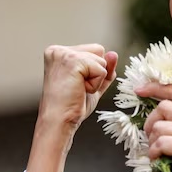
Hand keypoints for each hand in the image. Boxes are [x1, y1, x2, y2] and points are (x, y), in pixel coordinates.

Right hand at [27, 44, 117, 171]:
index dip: (94, 70)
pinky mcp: (73, 61)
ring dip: (96, 79)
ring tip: (78, 89)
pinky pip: (101, 69)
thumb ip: (104, 68)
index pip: (94, 50)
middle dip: (96, 72)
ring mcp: (64, 54)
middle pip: (99, 50)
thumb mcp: (92, 83)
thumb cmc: (71, 106)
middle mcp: (58, 50)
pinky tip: (80, 90)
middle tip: (78, 88)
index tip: (77, 85)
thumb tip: (113, 54)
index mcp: (59, 52)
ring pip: (102, 59)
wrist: (59, 121)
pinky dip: (96, 84)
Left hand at [137, 83, 171, 171]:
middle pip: (164, 107)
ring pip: (159, 127)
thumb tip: (155, 105)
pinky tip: (162, 161)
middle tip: (155, 140)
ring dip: (153, 143)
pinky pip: (160, 142)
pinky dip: (154, 153)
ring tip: (163, 154)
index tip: (139, 90)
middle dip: (151, 123)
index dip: (156, 88)